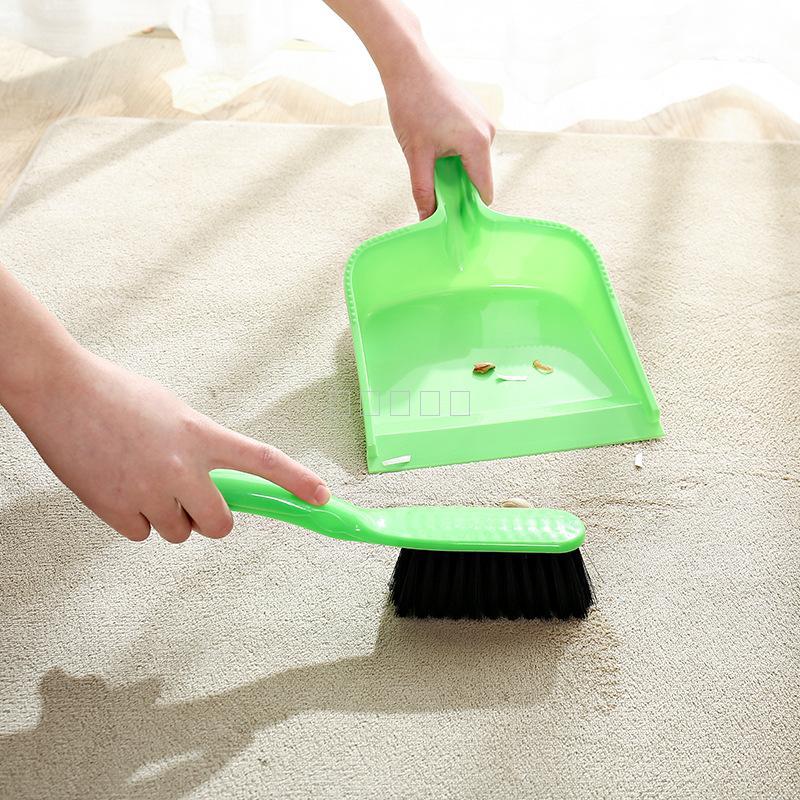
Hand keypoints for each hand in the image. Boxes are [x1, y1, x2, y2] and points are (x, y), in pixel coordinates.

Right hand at [9, 347, 329, 543]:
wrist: (59, 390)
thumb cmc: (115, 394)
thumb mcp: (173, 412)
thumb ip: (200, 446)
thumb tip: (215, 479)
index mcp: (200, 434)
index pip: (261, 460)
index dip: (296, 481)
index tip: (321, 498)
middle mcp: (181, 467)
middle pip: (220, 525)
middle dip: (213, 521)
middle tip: (197, 504)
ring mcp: (148, 491)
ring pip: (177, 532)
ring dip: (168, 517)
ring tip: (142, 480)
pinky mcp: (114, 508)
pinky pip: (141, 534)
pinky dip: (135, 519)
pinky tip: (119, 488)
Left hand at [383, 56, 495, 218]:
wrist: (408, 63)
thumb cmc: (411, 105)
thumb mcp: (415, 155)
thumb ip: (424, 191)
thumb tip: (427, 221)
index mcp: (477, 144)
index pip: (484, 191)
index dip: (470, 209)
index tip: (455, 221)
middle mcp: (488, 132)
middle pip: (479, 177)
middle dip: (459, 189)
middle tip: (434, 191)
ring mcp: (484, 122)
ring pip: (473, 161)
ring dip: (455, 170)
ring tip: (430, 160)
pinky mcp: (476, 115)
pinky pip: (470, 146)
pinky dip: (456, 154)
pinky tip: (435, 144)